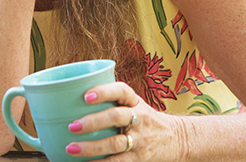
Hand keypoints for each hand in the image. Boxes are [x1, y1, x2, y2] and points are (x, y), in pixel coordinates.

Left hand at [64, 82, 180, 160]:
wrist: (177, 138)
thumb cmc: (144, 119)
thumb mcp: (134, 105)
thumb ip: (110, 102)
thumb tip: (68, 101)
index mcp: (135, 101)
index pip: (121, 91)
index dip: (104, 92)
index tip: (86, 95)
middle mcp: (140, 118)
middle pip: (117, 117)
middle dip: (93, 121)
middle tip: (72, 126)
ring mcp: (140, 139)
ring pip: (116, 143)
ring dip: (92, 147)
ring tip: (72, 148)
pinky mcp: (140, 157)